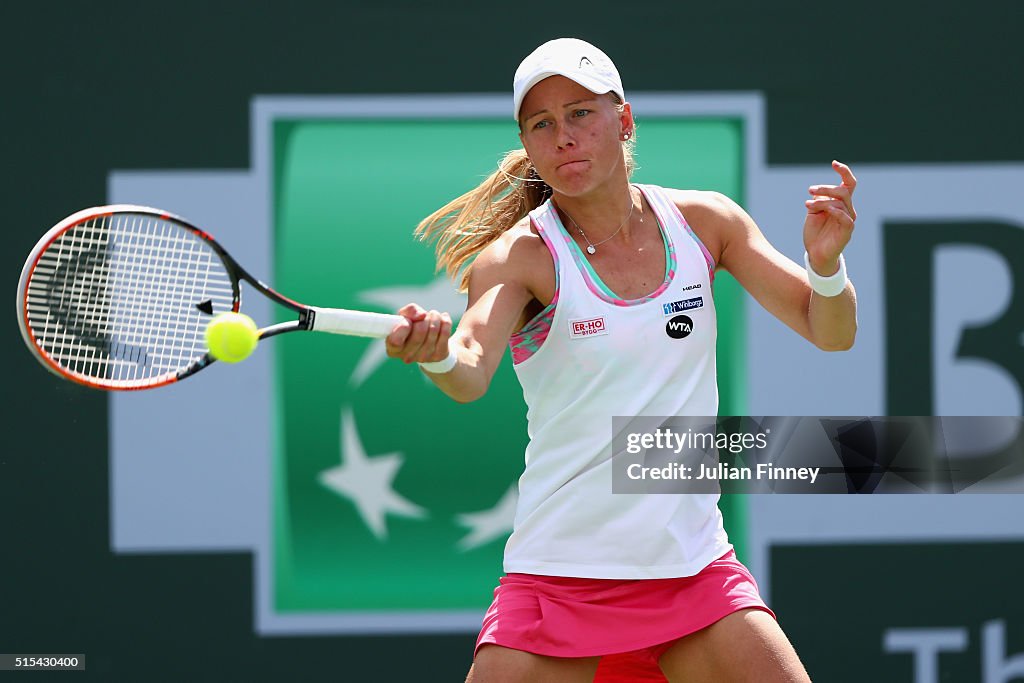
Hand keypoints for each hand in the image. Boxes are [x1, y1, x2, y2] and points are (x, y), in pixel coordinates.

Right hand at [385, 303, 452, 363]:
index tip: (407, 321)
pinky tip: (442, 320)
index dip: (403, 327)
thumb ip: (409, 311)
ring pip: (433, 329)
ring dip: (435, 317)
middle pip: (420, 331)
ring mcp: (424, 357)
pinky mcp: (439, 355)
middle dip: (423, 318)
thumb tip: (422, 315)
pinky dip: (445, 321)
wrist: (429, 342)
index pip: (396, 341)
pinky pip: (445, 332)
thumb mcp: (405, 316)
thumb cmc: (412, 328)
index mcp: (393, 349)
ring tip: (433, 316)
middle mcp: (407, 356)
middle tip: (424, 316)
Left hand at [803, 160, 856, 274]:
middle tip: (809, 190)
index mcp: (841, 203)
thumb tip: (819, 192)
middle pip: (843, 190)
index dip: (844, 171)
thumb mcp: (813, 213)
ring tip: (807, 205)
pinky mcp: (847, 231)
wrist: (815, 254)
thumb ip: (818, 201)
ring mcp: (848, 220)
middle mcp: (848, 209)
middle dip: (826, 188)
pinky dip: (835, 211)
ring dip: (822, 201)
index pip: (848, 183)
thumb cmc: (815, 233)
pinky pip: (846, 217)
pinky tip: (823, 210)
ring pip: (841, 202)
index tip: (834, 163)